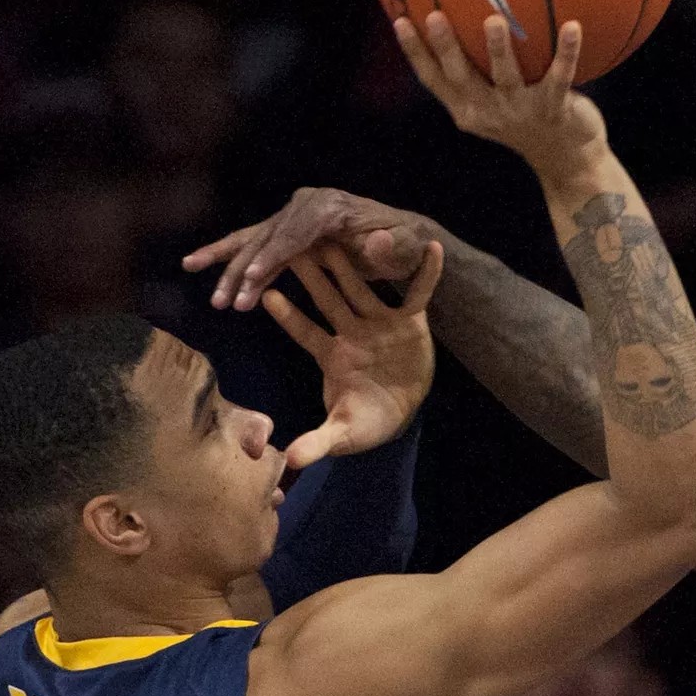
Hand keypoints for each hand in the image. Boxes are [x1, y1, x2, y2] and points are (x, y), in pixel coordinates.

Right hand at [184, 188, 437, 312]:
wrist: (402, 235)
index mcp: (331, 206)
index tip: (252, 279)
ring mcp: (294, 213)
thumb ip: (392, 249)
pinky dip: (231, 258)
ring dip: (228, 267)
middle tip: (225, 301)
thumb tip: (376, 241)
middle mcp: (307, 204)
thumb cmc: (405, 244)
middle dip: (242, 269)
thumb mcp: (405, 248)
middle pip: (267, 236)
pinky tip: (199, 267)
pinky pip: (255, 244)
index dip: (272, 256)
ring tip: (204, 286)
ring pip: (253, 240)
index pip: (294, 233)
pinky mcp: (288, 227)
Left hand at [264, 246, 444, 471]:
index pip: (304, 332)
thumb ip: (317, 442)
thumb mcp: (341, 434)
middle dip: (312, 274)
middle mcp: (351, 333)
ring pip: (362, 289)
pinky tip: (431, 248)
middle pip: (328, 299)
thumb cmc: (363, 421)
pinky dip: (425, 273)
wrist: (397, 416)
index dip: (287, 316)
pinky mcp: (409, 324)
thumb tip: (289, 461)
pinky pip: (417, 294)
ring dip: (354, 264)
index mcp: (331, 356)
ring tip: (342, 234)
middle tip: (293, 243)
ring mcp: (379, 325)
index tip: (264, 295)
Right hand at [392, 12, 606, 180]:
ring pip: (506, 77)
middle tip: (434, 15)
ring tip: (493, 21)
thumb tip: (462, 19)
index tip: (399, 20)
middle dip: (446, 47)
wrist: (567, 161)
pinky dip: (567, 52)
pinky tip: (573, 26)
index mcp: (467, 109)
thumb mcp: (490, 103)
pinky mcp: (554, 109)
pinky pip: (560, 76)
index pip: (433, 79)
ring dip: (499, 49)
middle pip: (461, 77)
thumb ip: (474, 72)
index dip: (414, 52)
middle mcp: (489, 111)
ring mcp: (521, 111)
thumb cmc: (525, 120)